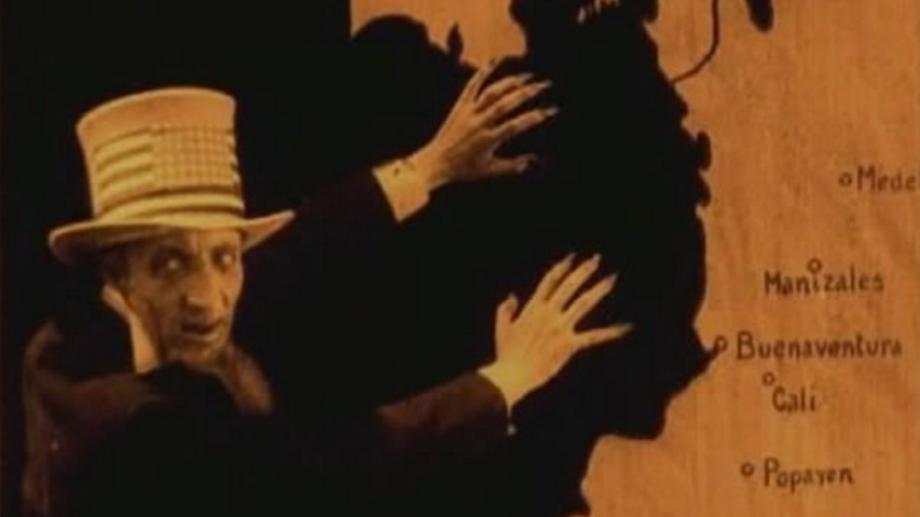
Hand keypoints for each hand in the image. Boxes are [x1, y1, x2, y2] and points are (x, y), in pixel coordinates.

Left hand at [409, 59, 557, 189]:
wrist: (436, 162)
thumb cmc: (464, 169)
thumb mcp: (490, 171)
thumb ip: (512, 166)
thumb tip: (533, 161)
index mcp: (488, 140)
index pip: (516, 126)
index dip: (535, 117)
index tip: (550, 110)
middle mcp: (479, 124)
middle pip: (506, 104)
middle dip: (527, 93)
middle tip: (544, 85)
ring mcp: (469, 113)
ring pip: (492, 92)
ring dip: (510, 82)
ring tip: (527, 76)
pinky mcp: (460, 106)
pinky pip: (472, 85)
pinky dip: (483, 71)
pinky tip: (495, 60)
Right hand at [480, 254, 631, 406]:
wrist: (513, 374)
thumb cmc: (506, 353)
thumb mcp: (501, 326)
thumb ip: (506, 308)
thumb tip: (513, 296)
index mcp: (533, 308)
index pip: (550, 281)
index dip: (561, 267)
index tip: (571, 257)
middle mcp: (548, 313)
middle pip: (569, 286)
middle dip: (584, 270)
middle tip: (596, 259)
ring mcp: (560, 328)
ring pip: (583, 303)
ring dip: (598, 290)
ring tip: (611, 279)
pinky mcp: (569, 344)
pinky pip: (593, 336)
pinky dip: (610, 332)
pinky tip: (625, 327)